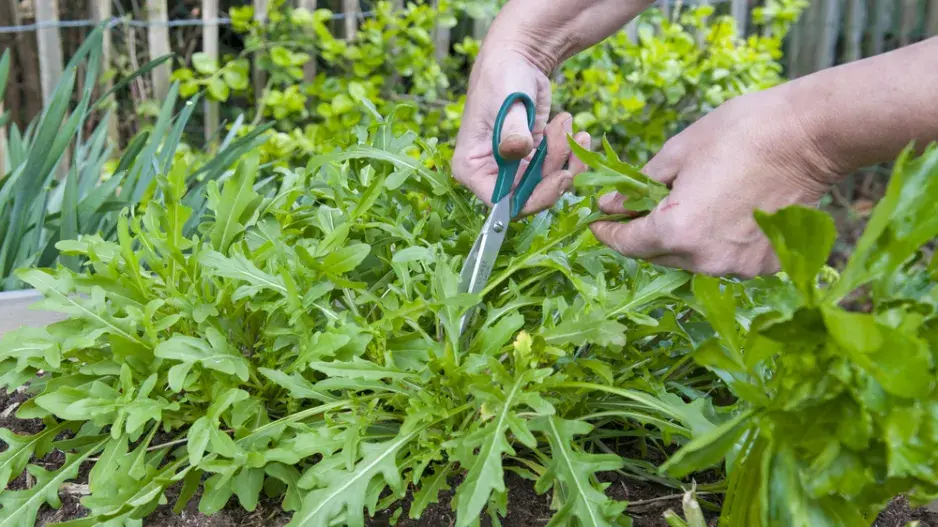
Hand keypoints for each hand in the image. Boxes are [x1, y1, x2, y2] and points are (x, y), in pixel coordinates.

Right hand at [452, 51, 591, 215]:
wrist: (516, 59)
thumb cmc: (502, 77)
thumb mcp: (507, 102)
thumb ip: (512, 130)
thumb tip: (515, 151)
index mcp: (472, 169)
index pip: (502, 204)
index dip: (533, 199)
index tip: (560, 176)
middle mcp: (490, 175)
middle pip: (529, 196)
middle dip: (556, 174)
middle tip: (573, 143)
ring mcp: (512, 169)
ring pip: (546, 183)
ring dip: (566, 158)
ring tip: (567, 124)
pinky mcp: (532, 160)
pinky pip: (555, 169)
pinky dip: (568, 151)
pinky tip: (569, 125)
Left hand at [589, 88, 839, 277]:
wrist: (810, 137)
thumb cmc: (740, 133)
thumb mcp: (677, 152)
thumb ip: (638, 186)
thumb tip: (611, 204)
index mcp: (676, 230)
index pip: (628, 243)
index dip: (608, 232)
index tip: (598, 222)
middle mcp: (704, 259)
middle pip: (657, 255)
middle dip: (643, 234)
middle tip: (638, 207)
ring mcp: (737, 266)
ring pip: (691, 259)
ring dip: (682, 239)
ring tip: (689, 205)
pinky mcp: (764, 264)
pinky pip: (725, 258)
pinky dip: (716, 241)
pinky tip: (725, 213)